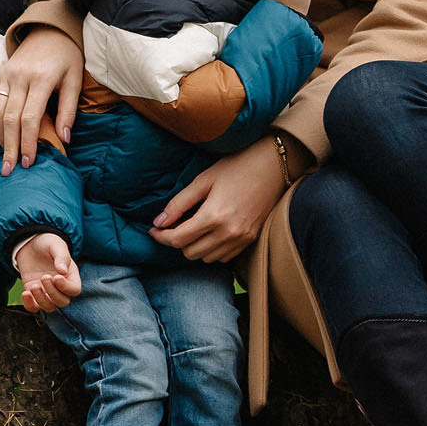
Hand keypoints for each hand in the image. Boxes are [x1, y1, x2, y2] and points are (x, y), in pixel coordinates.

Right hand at [0, 28, 83, 173]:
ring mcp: (5, 75)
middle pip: (9, 119)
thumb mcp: (74, 80)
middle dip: (9, 147)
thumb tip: (64, 139)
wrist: (50, 30)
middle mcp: (19, 77)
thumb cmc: (67, 57)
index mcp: (40, 78)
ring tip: (4, 156)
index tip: (29, 162)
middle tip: (10, 170)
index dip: (28, 143)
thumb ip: (68, 110)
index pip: (30, 118)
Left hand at [14, 233, 81, 311]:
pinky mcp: (34, 294)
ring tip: (33, 286)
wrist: (30, 243)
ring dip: (41, 300)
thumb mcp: (55, 245)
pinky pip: (34, 307)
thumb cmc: (47, 243)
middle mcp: (61, 287)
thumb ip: (61, 256)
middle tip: (44, 277)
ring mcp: (47, 292)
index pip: (74, 290)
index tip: (55, 277)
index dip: (66, 287)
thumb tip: (63, 271)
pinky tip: (25, 293)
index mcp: (71, 276)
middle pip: (62, 301)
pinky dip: (29, 305)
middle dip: (52, 293)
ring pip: (49, 307)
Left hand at [149, 139, 295, 262]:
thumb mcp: (203, 180)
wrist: (272, 167)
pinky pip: (223, 257)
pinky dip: (212, 250)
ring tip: (193, 228)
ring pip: (206, 258)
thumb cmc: (236, 167)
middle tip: (174, 226)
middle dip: (177, 242)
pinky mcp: (250, 240)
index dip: (161, 237)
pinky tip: (210, 233)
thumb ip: (179, 204)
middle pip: (190, 253)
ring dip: (194, 247)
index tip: (154, 230)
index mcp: (213, 216)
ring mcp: (241, 239)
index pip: (178, 240)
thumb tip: (158, 222)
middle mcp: (228, 233)